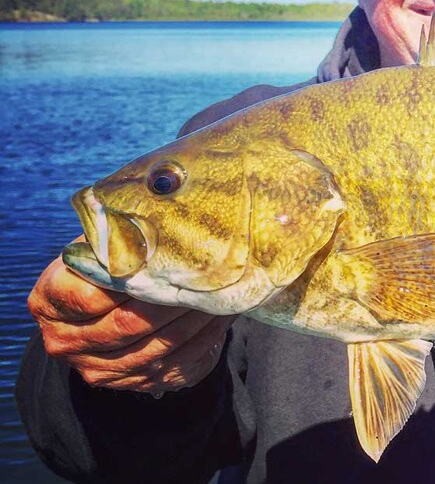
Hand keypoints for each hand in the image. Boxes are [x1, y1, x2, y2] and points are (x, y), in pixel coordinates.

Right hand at [27, 246, 233, 393]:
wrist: (103, 310)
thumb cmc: (108, 264)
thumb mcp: (101, 245)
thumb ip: (118, 234)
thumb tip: (160, 215)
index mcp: (49, 301)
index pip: (88, 296)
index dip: (129, 281)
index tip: (165, 263)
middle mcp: (65, 341)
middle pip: (126, 325)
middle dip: (171, 302)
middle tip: (207, 280)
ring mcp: (96, 368)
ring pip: (155, 349)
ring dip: (194, 322)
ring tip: (221, 296)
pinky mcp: (130, 383)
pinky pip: (174, 366)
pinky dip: (203, 341)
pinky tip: (220, 318)